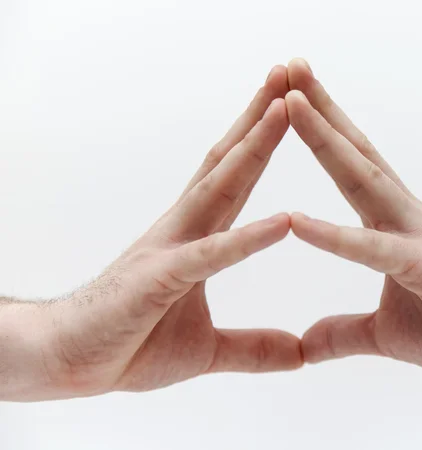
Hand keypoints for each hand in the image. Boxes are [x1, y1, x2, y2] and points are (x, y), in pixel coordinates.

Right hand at [35, 66, 300, 399]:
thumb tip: (299, 354)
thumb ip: (254, 347)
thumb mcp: (207, 350)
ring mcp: (170, 250)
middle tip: (291, 74)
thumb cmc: (129, 344)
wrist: (68, 363)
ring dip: (253, 148)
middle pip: (229, 164)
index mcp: (197, 238)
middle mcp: (184, 230)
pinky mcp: (158, 280)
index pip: (236, 179)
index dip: (263, 142)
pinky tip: (283, 222)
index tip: (292, 106)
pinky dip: (246, 239)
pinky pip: (209, 257)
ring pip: (218, 189)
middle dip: (261, 119)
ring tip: (283, 107)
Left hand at [285, 59, 421, 387]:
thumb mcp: (384, 333)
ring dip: (326, 141)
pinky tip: (296, 222)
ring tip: (294, 103)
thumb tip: (305, 345)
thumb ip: (343, 332)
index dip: (320, 131)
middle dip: (319, 110)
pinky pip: (374, 250)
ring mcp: (417, 239)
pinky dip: (335, 237)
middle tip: (289, 67)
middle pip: (354, 154)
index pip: (350, 166)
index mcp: (390, 224)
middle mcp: (403, 218)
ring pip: (364, 181)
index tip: (289, 97)